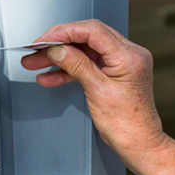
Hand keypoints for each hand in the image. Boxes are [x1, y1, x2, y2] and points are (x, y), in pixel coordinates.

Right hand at [21, 19, 165, 155]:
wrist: (139, 143)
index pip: (93, 31)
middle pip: (88, 38)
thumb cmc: (127, 124)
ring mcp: (124, 63)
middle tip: (36, 50)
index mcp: (129, 56)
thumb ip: (77, 65)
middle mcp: (129, 54)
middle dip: (59, 43)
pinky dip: (70, 69)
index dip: (65, 32)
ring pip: (86, 51)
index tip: (45, 39)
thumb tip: (58, 49)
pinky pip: (90, 64)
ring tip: (36, 62)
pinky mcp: (116, 72)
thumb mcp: (97, 91)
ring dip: (61, 57)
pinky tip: (51, 76)